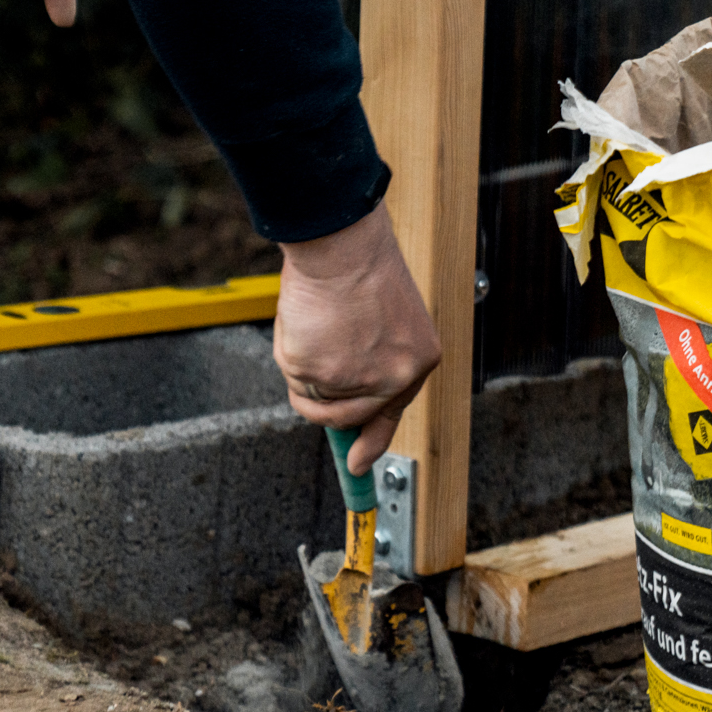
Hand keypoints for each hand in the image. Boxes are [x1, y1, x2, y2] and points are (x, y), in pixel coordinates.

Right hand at [273, 203, 441, 474]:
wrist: (342, 245)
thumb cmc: (361, 267)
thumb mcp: (387, 318)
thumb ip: (376, 360)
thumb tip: (347, 407)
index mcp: (419, 360)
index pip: (392, 413)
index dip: (372, 440)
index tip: (359, 465)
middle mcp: (395, 379)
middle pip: (347, 416)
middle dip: (323, 400)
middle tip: (310, 370)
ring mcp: (358, 382)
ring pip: (315, 399)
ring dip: (305, 368)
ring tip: (315, 327)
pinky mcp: (322, 376)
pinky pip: (296, 381)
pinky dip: (292, 354)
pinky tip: (306, 324)